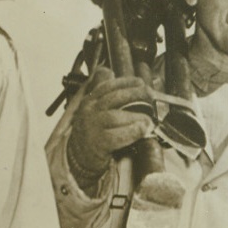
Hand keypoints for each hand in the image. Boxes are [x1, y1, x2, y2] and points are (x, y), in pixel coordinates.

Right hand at [66, 66, 152, 189]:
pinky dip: (133, 132)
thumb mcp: (92, 109)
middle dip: (135, 95)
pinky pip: (118, 136)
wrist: (78, 157)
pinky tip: (143, 130)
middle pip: (114, 98)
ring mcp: (92, 127)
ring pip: (116, 116)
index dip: (125, 82)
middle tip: (150, 97)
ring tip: (148, 119)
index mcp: (89, 101)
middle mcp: (89, 112)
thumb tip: (108, 71)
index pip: (107, 86)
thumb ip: (101, 92)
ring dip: (136, 117)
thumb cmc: (91, 131)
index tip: (140, 82)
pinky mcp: (98, 143)